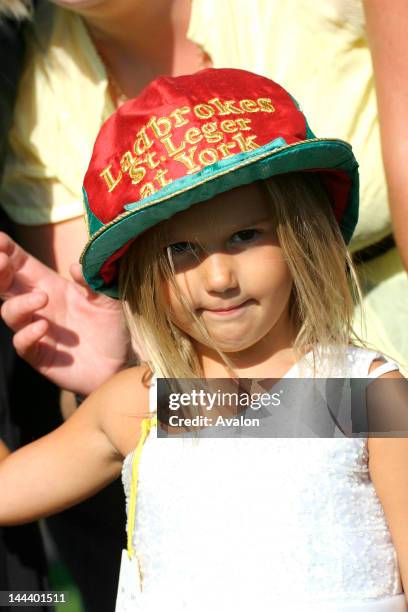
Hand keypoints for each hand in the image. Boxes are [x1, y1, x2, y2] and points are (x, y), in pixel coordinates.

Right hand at [0, 232, 130, 394]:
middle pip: (6, 286)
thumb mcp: (108, 298)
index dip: (7, 251)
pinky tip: (43, 328)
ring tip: (42, 299)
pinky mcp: (41, 356)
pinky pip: (22, 344)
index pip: (21, 265)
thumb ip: (92, 281)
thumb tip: (75, 267)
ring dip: (21, 304)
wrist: (122, 362)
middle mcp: (39, 307)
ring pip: (10, 313)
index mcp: (52, 286)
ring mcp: (37, 331)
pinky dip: (27, 335)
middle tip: (2, 261)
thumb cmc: (113, 326)